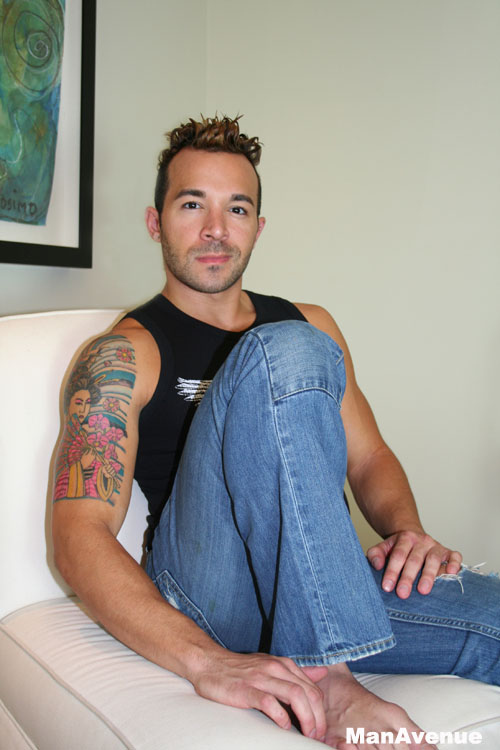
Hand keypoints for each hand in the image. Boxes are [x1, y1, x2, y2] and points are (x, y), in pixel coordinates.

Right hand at [192, 650, 327, 739]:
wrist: (210, 663)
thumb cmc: (242, 669)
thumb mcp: (272, 666)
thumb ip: (296, 672)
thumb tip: (322, 673)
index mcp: (284, 665)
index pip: (313, 688)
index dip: (321, 712)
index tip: (320, 729)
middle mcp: (276, 669)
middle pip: (309, 693)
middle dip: (318, 718)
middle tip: (317, 736)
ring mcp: (261, 678)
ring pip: (295, 695)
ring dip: (306, 718)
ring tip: (306, 733)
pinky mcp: (246, 689)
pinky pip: (269, 702)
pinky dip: (281, 716)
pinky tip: (283, 726)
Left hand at [367, 530, 461, 598]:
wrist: (413, 536)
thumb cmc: (398, 548)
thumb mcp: (384, 547)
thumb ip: (376, 554)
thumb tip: (377, 565)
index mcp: (405, 538)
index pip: (398, 555)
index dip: (392, 571)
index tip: (386, 587)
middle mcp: (421, 541)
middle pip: (415, 559)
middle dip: (408, 577)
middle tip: (402, 594)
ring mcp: (435, 546)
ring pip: (433, 559)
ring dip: (429, 575)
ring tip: (423, 591)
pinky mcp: (448, 552)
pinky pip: (454, 555)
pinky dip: (454, 563)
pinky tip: (451, 572)